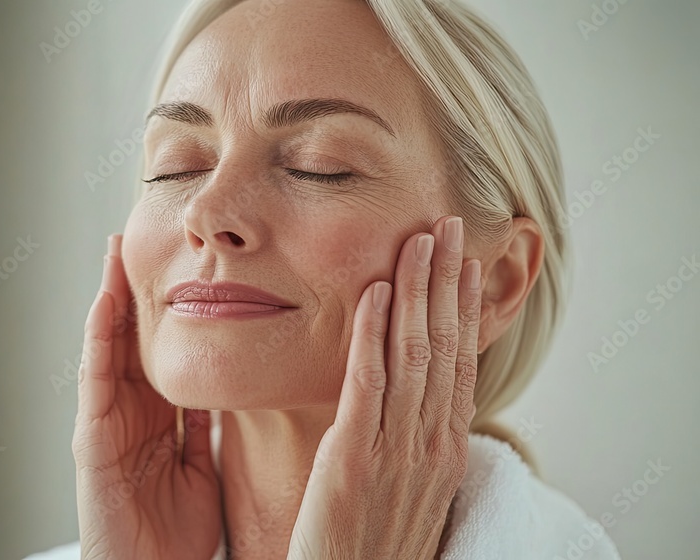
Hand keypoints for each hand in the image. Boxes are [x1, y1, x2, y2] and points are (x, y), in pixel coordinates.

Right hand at [73, 234, 222, 559]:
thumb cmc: (174, 535)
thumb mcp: (202, 469)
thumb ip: (205, 430)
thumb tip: (224, 393)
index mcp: (159, 420)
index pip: (160, 352)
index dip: (166, 311)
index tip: (178, 267)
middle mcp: (130, 414)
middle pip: (131, 339)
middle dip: (133, 291)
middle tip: (137, 239)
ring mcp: (107, 422)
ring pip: (108, 348)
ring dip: (110, 299)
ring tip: (115, 252)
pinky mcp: (91, 438)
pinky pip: (96, 379)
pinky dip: (99, 339)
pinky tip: (105, 303)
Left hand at [288, 216, 480, 559]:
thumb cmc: (374, 547)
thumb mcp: (409, 490)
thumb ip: (411, 440)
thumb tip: (408, 398)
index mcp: (444, 450)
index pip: (461, 363)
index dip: (464, 308)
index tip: (466, 262)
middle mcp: (430, 444)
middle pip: (444, 347)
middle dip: (447, 282)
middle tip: (450, 226)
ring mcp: (397, 451)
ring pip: (414, 355)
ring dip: (417, 292)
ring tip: (419, 240)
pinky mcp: (354, 460)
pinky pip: (367, 385)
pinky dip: (372, 334)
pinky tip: (374, 293)